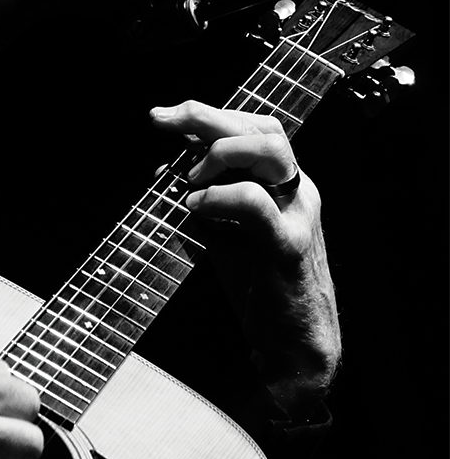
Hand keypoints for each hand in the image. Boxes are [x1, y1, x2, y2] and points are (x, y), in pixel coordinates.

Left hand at [151, 101, 340, 415]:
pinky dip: (217, 197)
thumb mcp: (222, 231)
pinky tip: (193, 208)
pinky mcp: (287, 246)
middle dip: (208, 118)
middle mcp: (296, 191)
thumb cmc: (256, 284)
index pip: (254, 128)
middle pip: (263, 129)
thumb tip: (164, 168)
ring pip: (270, 151)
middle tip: (165, 126)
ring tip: (188, 183)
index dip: (207, 115)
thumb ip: (200, 197)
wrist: (291, 343)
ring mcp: (296, 216)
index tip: (161, 117)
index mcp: (283, 184)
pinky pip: (254, 203)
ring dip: (219, 155)